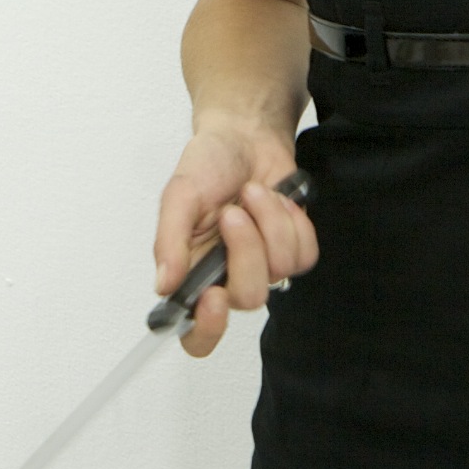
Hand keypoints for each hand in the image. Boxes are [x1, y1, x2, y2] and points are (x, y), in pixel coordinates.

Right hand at [152, 127, 316, 358]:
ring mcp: (264, 266)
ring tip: (253, 193)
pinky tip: (276, 199)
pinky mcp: (294, 250)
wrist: (246, 135)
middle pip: (249, 297)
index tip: (214, 296)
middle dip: (247, 250)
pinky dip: (292, 220)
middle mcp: (227, 277)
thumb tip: (164, 285)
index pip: (197, 333)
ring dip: (269, 223)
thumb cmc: (208, 164)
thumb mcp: (178, 195)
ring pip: (281, 271)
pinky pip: (304, 254)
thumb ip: (169, 241)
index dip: (208, 330)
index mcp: (193, 273)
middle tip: (233, 212)